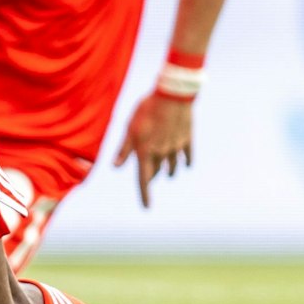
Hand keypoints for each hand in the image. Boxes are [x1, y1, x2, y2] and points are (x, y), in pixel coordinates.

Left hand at [112, 93, 193, 207]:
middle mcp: (161, 153)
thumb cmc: (145, 110)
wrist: (172, 95)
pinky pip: (187, 157)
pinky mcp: (188, 140)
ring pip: (172, 167)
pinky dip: (186, 162)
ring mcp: (176, 147)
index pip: (143, 179)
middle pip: (157, 172)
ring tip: (167, 173)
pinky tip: (185, 165)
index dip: (144, 195)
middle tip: (150, 177)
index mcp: (145, 151)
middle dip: (153, 175)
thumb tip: (115, 167)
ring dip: (168, 171)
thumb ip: (124, 149)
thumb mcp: (130, 128)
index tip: (146, 208)